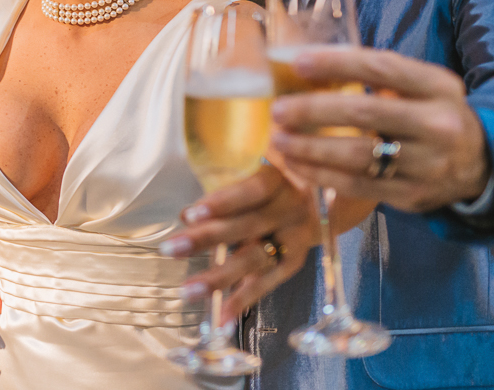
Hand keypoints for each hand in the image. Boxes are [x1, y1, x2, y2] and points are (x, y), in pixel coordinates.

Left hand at [160, 164, 317, 321]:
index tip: (190, 215)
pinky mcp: (294, 262)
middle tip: (171, 249)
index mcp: (277, 180)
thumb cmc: (273, 185)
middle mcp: (289, 208)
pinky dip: (243, 300)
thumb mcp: (255, 176)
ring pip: (255, 259)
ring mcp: (294, 237)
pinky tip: (222, 316)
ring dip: (220, 277)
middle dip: (206, 239)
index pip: (250, 191)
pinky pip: (268, 283)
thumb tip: (187, 218)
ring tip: (188, 291)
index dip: (222, 203)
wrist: (323, 199)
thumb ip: (225, 194)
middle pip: (247, 226)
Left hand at [269, 47, 490, 212]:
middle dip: (314, 111)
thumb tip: (312, 64)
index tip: (298, 63)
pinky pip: (358, 185)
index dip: (338, 63)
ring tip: (280, 140)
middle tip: (279, 110)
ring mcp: (426, 164)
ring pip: (358, 156)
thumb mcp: (425, 86)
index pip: (382, 68)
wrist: (483, 166)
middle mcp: (437, 125)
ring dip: (311, 148)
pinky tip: (298, 165)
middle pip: (366, 113)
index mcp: (438, 87)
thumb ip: (381, 75)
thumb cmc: (436, 115)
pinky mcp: (412, 195)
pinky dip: (322, 175)